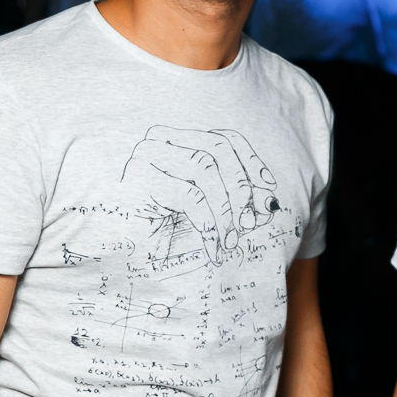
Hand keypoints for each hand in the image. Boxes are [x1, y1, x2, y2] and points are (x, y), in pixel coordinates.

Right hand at [123, 126, 281, 266]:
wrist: (125, 258)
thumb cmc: (166, 232)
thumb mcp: (211, 212)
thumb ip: (241, 202)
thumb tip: (270, 202)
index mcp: (178, 139)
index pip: (224, 139)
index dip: (251, 163)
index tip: (269, 189)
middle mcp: (159, 140)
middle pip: (217, 149)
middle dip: (241, 187)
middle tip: (250, 223)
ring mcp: (146, 156)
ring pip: (205, 169)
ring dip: (226, 210)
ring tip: (231, 241)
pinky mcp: (139, 179)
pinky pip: (190, 196)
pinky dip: (209, 225)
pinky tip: (214, 248)